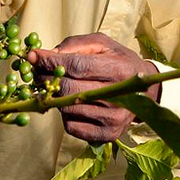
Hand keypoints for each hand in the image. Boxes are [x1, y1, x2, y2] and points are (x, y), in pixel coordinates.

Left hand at [28, 33, 160, 142]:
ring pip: (68, 109)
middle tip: (37, 72)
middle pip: (70, 89)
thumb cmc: (119, 61)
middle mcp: (119, 96)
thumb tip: (48, 55)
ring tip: (55, 87)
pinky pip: (72, 127)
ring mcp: (114, 119)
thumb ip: (76, 45)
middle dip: (47, 79)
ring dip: (54, 97)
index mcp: (120, 69)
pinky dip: (64, 114)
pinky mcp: (107, 135)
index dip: (52, 62)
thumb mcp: (102, 44)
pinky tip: (69, 103)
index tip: (33, 56)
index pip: (78, 66)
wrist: (145, 92)